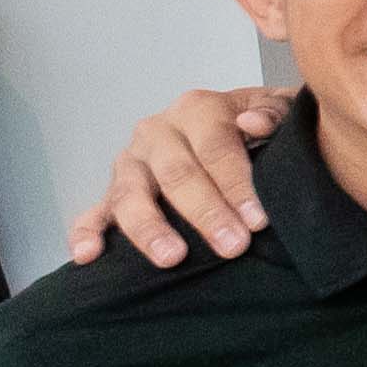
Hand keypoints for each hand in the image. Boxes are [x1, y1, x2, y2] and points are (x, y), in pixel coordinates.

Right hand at [77, 85, 295, 268]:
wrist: (240, 127)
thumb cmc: (263, 128)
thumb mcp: (279, 111)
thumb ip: (275, 113)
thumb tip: (253, 124)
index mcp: (198, 109)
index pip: (215, 146)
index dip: (237, 183)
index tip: (258, 220)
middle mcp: (158, 132)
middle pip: (177, 173)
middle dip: (206, 212)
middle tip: (233, 246)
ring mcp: (131, 162)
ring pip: (131, 194)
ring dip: (150, 228)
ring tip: (172, 257)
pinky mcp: (113, 191)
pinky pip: (94, 212)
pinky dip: (87, 232)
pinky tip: (87, 255)